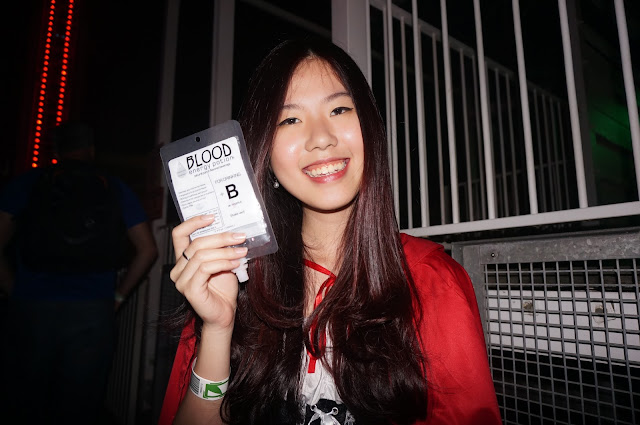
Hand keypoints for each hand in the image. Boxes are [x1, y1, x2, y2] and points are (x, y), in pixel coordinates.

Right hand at [170, 215, 246, 330]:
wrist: (225, 313)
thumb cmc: (223, 288)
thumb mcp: (223, 262)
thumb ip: (221, 248)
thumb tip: (234, 231)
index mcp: (183, 259)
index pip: (179, 234)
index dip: (193, 223)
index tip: (212, 216)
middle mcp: (178, 269)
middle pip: (196, 244)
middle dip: (221, 238)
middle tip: (239, 236)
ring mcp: (182, 280)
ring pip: (202, 255)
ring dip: (225, 251)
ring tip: (242, 251)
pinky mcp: (190, 290)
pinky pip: (205, 269)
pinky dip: (223, 263)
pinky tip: (236, 262)